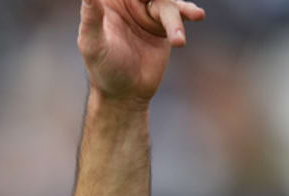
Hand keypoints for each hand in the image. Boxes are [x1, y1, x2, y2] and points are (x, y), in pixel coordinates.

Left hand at [78, 0, 205, 106]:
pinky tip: (197, 15)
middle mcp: (128, 2)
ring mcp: (147, 11)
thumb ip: (91, 17)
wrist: (127, 93)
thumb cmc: (103, 70)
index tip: (141, 1)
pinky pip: (178, 12)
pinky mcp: (163, 23)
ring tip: (178, 41)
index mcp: (108, 2)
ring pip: (165, 3)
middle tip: (164, 4)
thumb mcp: (93, 44)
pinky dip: (187, 13)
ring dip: (175, 18)